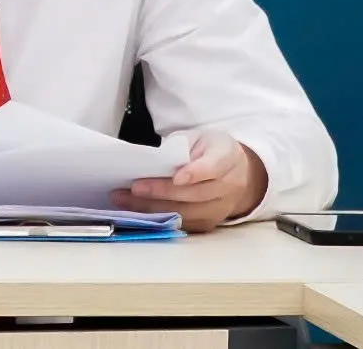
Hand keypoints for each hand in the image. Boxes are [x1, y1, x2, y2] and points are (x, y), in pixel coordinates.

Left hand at [115, 132, 266, 232]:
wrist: (237, 171)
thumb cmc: (209, 150)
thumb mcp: (198, 137)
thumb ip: (180, 147)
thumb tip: (154, 162)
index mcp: (227, 158)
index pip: (213, 168)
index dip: (195, 173)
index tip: (176, 177)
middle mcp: (229, 187)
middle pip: (195, 194)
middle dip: (162, 192)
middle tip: (133, 188)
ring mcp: (221, 208)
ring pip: (187, 212)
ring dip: (154, 209)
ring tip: (125, 200)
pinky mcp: (210, 222)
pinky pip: (185, 224)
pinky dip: (160, 219)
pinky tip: (137, 212)